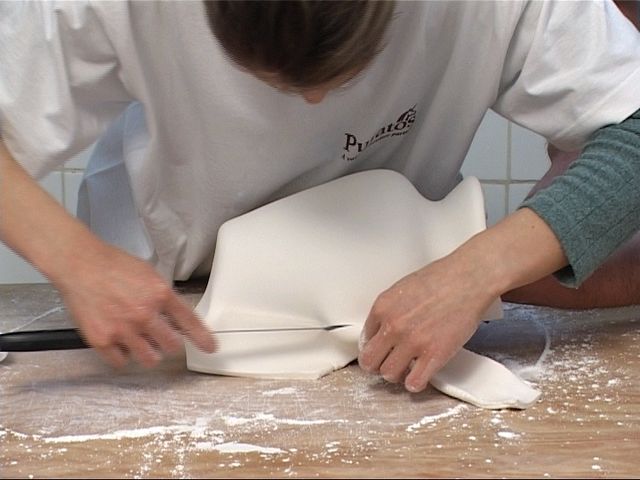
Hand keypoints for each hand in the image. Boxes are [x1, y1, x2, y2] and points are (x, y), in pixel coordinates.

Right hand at [56, 244, 215, 367]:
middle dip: (171, 344)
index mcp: (160, 294)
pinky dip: (123, 355)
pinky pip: (121, 362)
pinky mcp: (102, 340)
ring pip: (149, 359)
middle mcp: (144, 314)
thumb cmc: (112, 265)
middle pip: (172, 346)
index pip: (189, 321)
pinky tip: (120, 342)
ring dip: (149, 353)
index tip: (210, 347)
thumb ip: (163, 295)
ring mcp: (123, 329)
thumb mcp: (149, 273)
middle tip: (164, 339)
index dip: (202, 338)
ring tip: (140, 341)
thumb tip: (176, 316)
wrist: (79, 265)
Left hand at [358, 251, 497, 392]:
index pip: (364, 340)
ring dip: (396, 374)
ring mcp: (413, 342)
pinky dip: (414, 383)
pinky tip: (419, 374)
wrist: (468, 279)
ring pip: (389, 374)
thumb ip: (388, 311)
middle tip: (387, 362)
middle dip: (377, 365)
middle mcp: (393, 326)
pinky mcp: (435, 354)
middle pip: (370, 361)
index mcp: (382, 308)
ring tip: (406, 368)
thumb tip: (380, 332)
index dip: (373, 346)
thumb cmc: (440, 279)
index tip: (381, 349)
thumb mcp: (402, 289)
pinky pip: (414, 382)